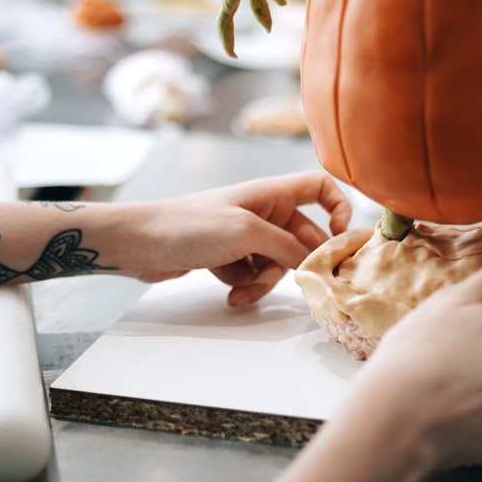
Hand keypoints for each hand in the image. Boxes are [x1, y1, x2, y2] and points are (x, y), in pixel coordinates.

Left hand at [136, 171, 351, 304]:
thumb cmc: (189, 225)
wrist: (141, 243)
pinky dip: (245, 286)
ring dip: (265, 281)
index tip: (340, 238)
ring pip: (278, 263)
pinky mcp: (230, 256)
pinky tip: (228, 293)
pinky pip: (254, 275)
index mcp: (271, 194)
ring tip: (243, 291)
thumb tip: (311, 262)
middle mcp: (263, 212)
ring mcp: (246, 236)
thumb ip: (286, 247)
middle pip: (302, 238)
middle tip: (299, 285)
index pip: (319, 188)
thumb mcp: (246, 233)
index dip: (338, 208)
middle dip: (297, 263)